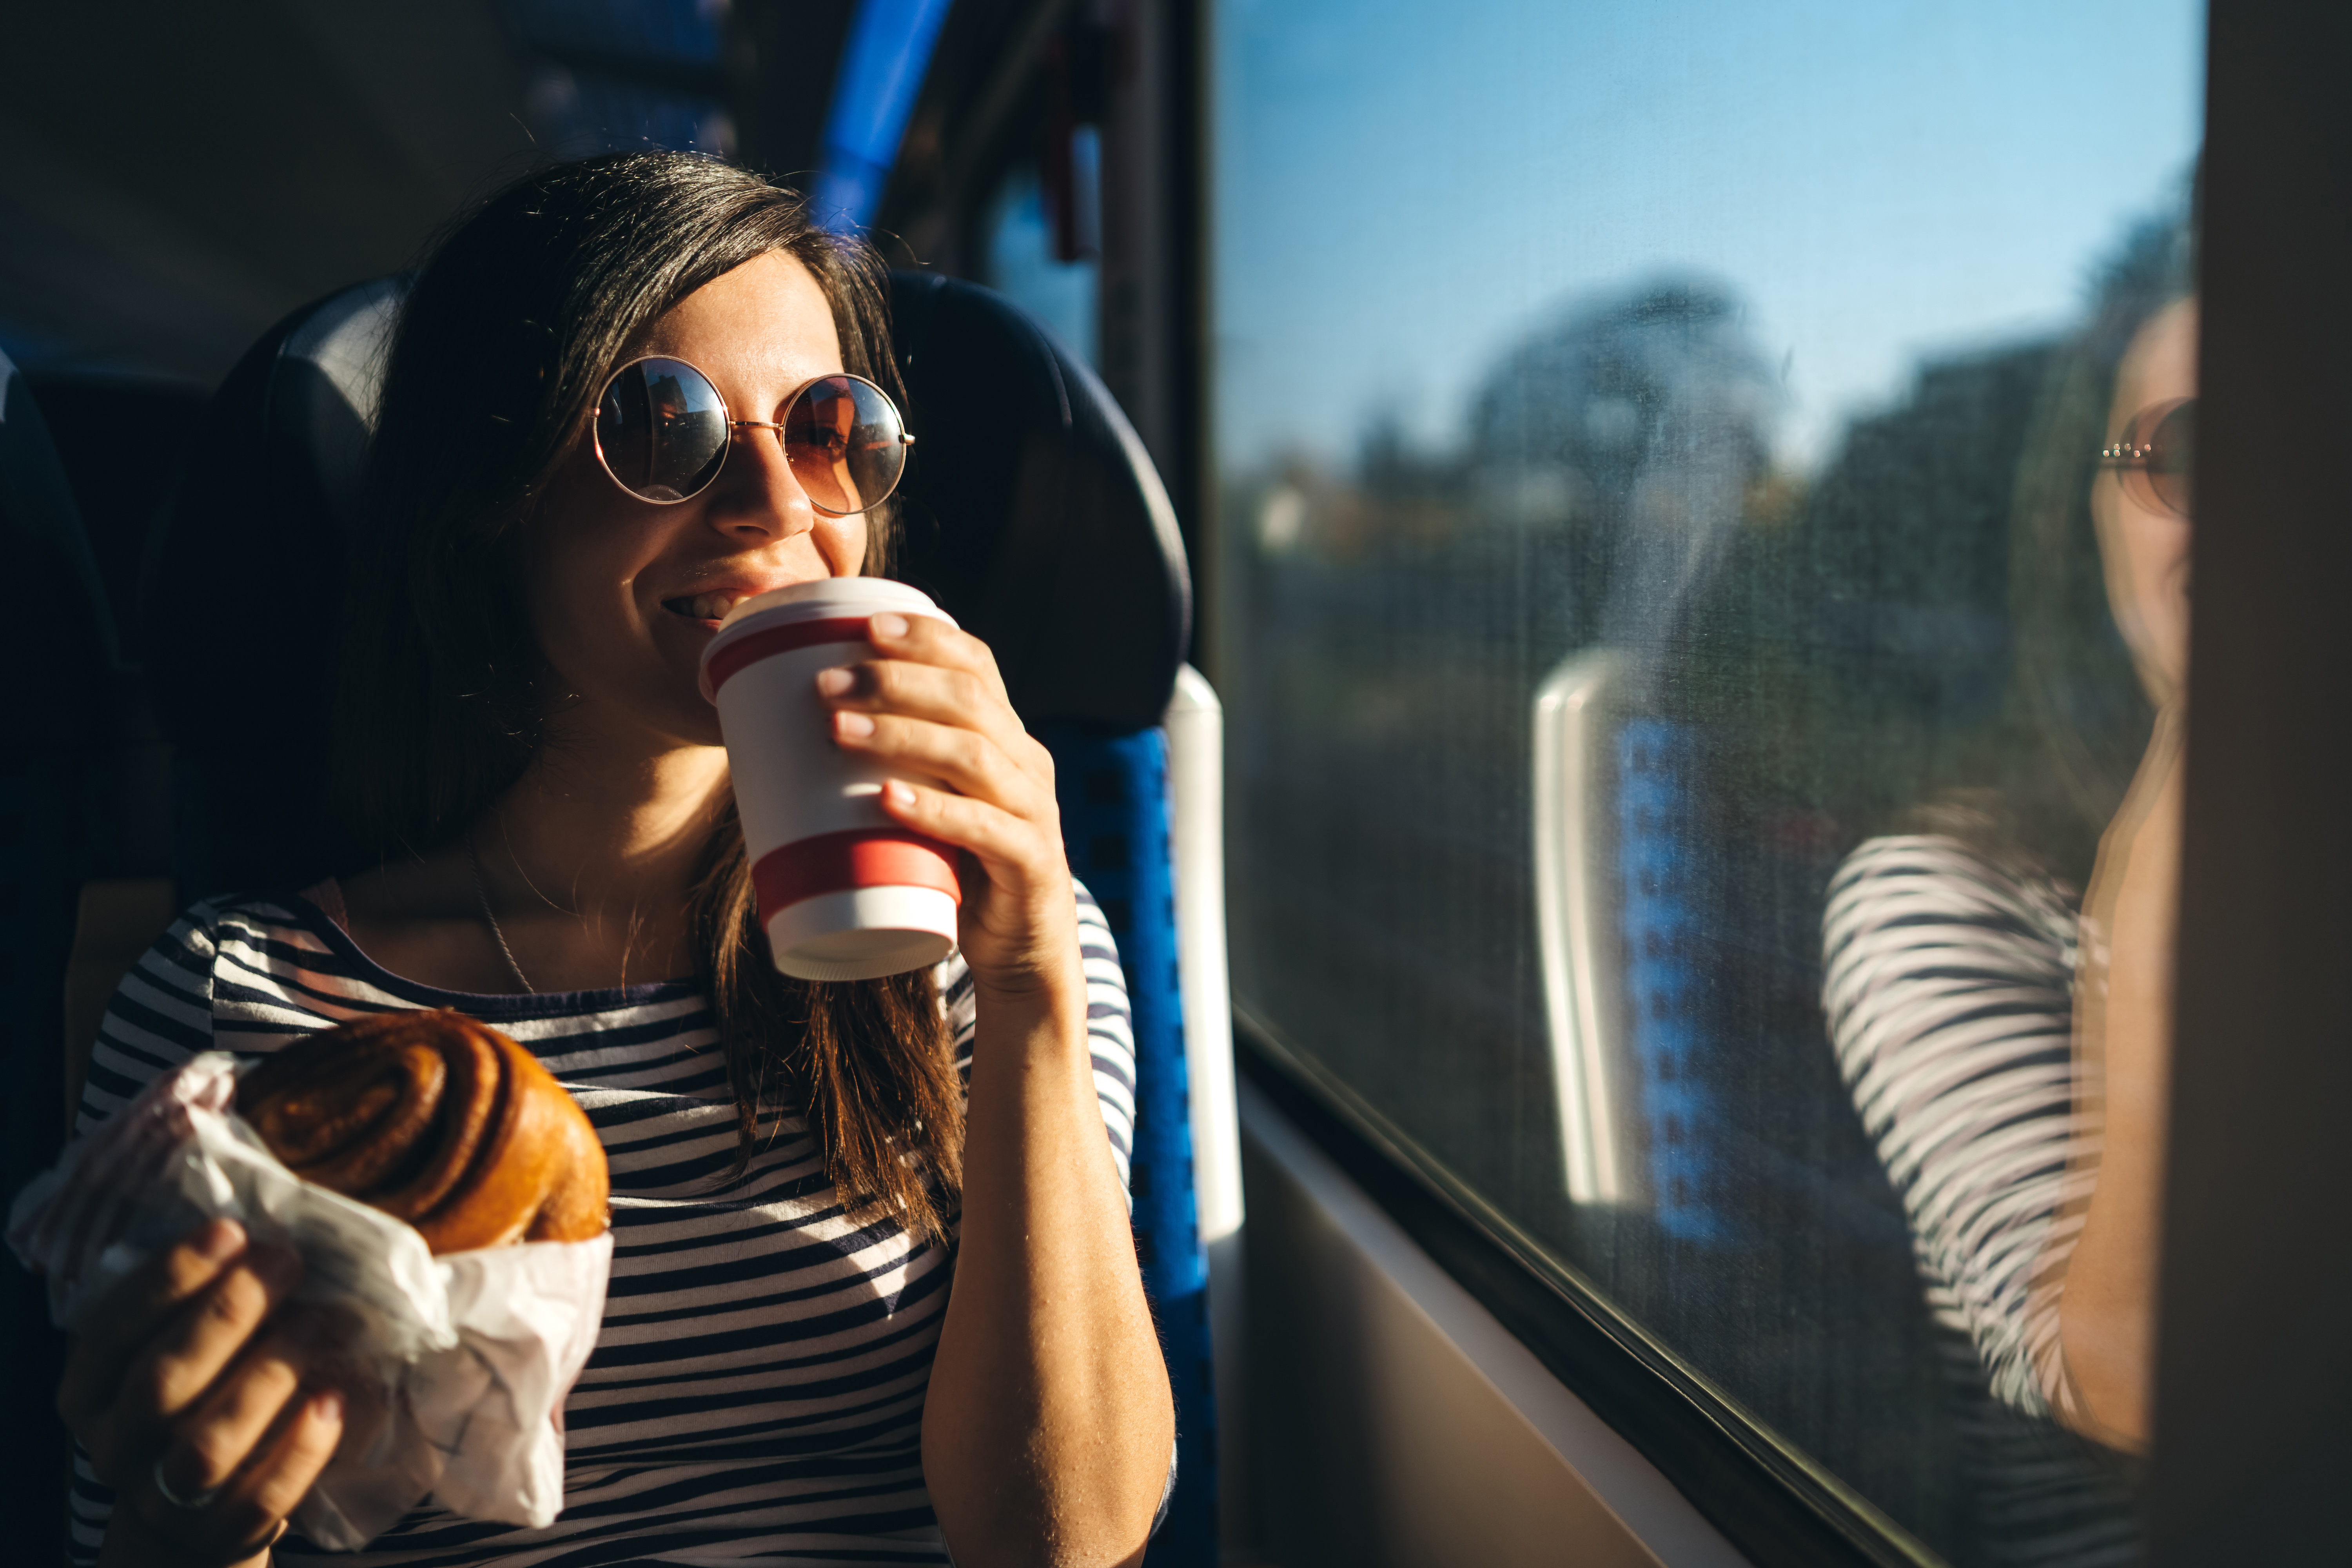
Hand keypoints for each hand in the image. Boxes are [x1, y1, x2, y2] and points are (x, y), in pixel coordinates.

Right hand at [58, 1217, 345, 1567]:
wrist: (185, 1517)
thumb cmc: (190, 1401)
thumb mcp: (165, 1352)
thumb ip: (190, 1303)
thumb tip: (254, 1227)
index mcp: (90, 1390)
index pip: (114, 1328)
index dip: (171, 1277)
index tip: (231, 1231)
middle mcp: (117, 1444)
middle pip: (163, 1381)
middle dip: (228, 1314)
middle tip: (287, 1262)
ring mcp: (163, 1495)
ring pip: (207, 1443)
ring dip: (268, 1376)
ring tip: (319, 1321)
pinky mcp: (219, 1531)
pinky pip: (260, 1496)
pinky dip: (300, 1449)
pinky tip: (333, 1401)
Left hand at [816, 612, 1078, 997]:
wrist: (1023, 952)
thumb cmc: (958, 868)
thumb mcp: (931, 803)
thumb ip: (889, 769)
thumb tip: (779, 740)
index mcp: (1005, 737)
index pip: (976, 663)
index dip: (924, 637)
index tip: (865, 627)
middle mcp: (1026, 763)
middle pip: (968, 699)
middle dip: (894, 681)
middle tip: (825, 685)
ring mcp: (1032, 812)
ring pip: (973, 755)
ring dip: (900, 735)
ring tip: (837, 730)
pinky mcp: (1030, 864)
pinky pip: (984, 828)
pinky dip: (935, 810)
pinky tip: (890, 798)